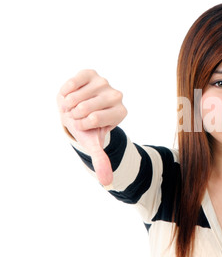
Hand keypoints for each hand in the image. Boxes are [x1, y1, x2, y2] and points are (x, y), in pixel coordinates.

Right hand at [57, 70, 127, 184]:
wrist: (77, 110)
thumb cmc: (86, 127)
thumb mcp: (93, 144)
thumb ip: (102, 161)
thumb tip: (108, 183)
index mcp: (121, 113)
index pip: (95, 119)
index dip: (82, 124)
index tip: (84, 124)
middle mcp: (117, 96)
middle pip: (86, 107)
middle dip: (74, 115)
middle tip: (77, 115)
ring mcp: (104, 83)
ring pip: (78, 95)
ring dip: (68, 104)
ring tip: (73, 106)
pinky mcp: (91, 73)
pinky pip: (73, 82)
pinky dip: (66, 91)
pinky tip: (69, 95)